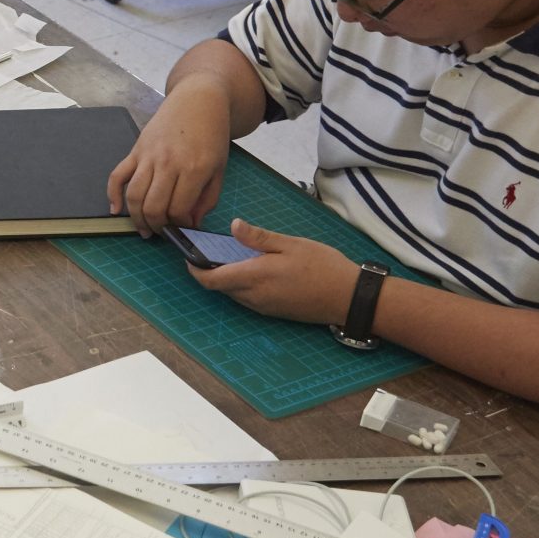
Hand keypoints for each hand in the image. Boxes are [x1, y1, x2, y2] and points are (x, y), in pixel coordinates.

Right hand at [107, 78, 232, 235]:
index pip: (180, 210)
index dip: (181, 226)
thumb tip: (191, 223)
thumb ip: (207, 199)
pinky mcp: (136, 150)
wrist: (199, 100)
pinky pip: (117, 176)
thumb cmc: (212, 135)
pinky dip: (113, 195)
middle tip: (162, 234)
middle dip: (157, 227)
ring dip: (137, 218)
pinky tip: (115, 210)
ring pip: (134, 196)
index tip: (184, 229)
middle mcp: (168, 163)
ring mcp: (149, 156)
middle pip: (154, 207)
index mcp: (194, 169)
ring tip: (144, 229)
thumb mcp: (219, 169)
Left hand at [185, 219, 362, 324]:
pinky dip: (242, 286)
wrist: (350, 298)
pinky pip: (248, 299)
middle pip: (219, 287)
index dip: (194, 269)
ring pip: (233, 294)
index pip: (210, 279)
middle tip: (208, 251)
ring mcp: (264, 307)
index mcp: (254, 277)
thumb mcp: (290, 244)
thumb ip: (258, 237)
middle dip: (209, 271)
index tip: (188, 256)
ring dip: (227, 279)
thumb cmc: (323, 267)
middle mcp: (254, 297)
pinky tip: (254, 270)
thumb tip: (233, 226)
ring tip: (231, 257)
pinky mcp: (274, 312)